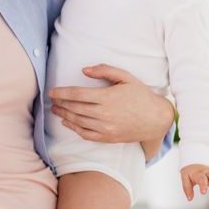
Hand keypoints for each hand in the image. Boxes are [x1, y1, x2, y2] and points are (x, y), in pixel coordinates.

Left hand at [49, 64, 174, 143]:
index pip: (77, 94)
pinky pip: (86, 134)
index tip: (52, 92)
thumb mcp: (126, 77)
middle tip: (52, 100)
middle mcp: (104, 114)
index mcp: (107, 97)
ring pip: (78, 121)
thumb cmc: (141, 95)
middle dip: (61, 103)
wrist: (156, 119)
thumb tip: (84, 70)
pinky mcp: (108, 138)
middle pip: (75, 108)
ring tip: (56, 110)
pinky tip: (68, 123)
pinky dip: (74, 128)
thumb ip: (104, 70)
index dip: (62, 93)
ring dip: (64, 115)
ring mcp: (105, 128)